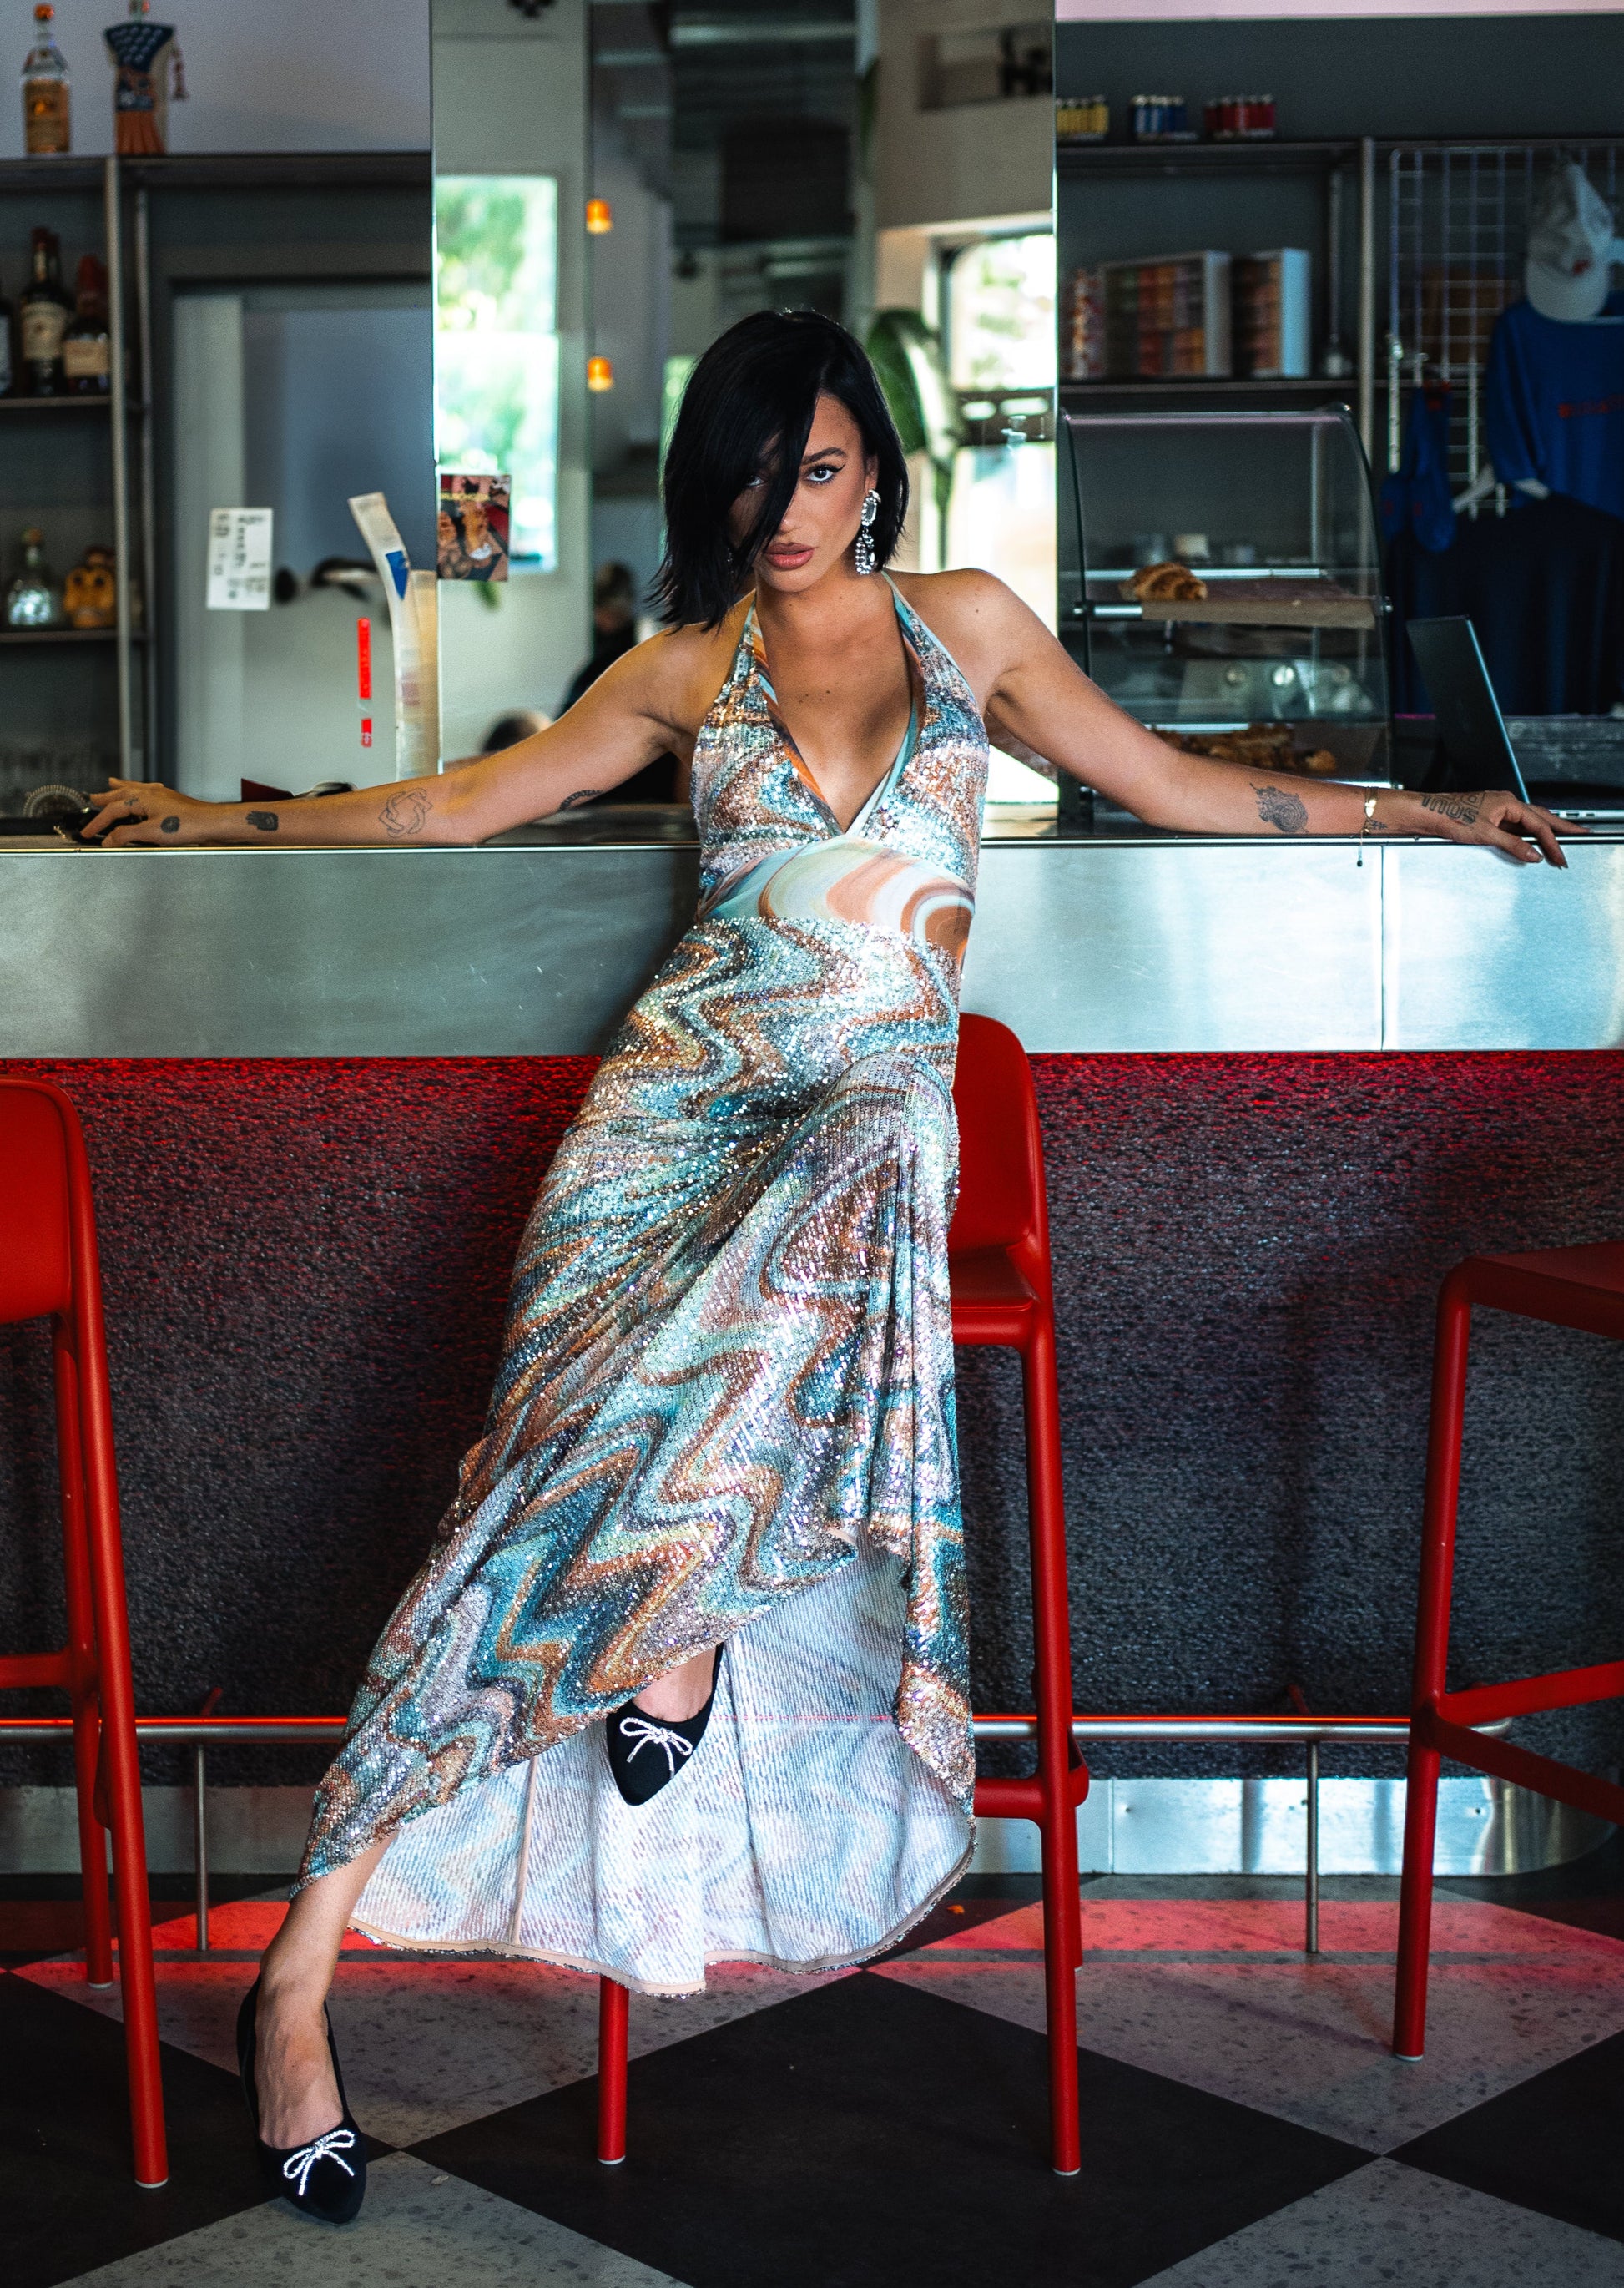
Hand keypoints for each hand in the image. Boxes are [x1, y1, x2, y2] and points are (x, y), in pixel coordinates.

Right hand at [84, 778, 213, 845]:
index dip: (98, 823)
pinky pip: (149, 791)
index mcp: (142, 798)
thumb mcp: (152, 832)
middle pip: (121, 793)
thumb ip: (127, 835)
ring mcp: (162, 795)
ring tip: (112, 784)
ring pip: (135, 789)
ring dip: (121, 789)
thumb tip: (109, 839)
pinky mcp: (172, 801)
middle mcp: (151, 793)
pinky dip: (139, 790)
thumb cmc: (188, 825)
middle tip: (93, 798)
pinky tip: (144, 791)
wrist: (213, 823)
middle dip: (106, 797)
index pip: (113, 811)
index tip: (88, 833)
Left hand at [1405, 788, 1578, 868]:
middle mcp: (1505, 803)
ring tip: (1564, 837)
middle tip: (1581, 834)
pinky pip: (1516, 826)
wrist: (1427, 814)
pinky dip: (1529, 834)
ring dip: (1546, 830)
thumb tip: (1533, 854)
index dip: (1552, 841)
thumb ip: (1511, 845)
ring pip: (1529, 821)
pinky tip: (1533, 841)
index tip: (1560, 856)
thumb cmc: (1449, 816)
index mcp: (1508, 802)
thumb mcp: (1484, 835)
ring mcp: (1498, 810)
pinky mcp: (1490, 818)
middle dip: (1562, 827)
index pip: (1538, 824)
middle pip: (1541, 817)